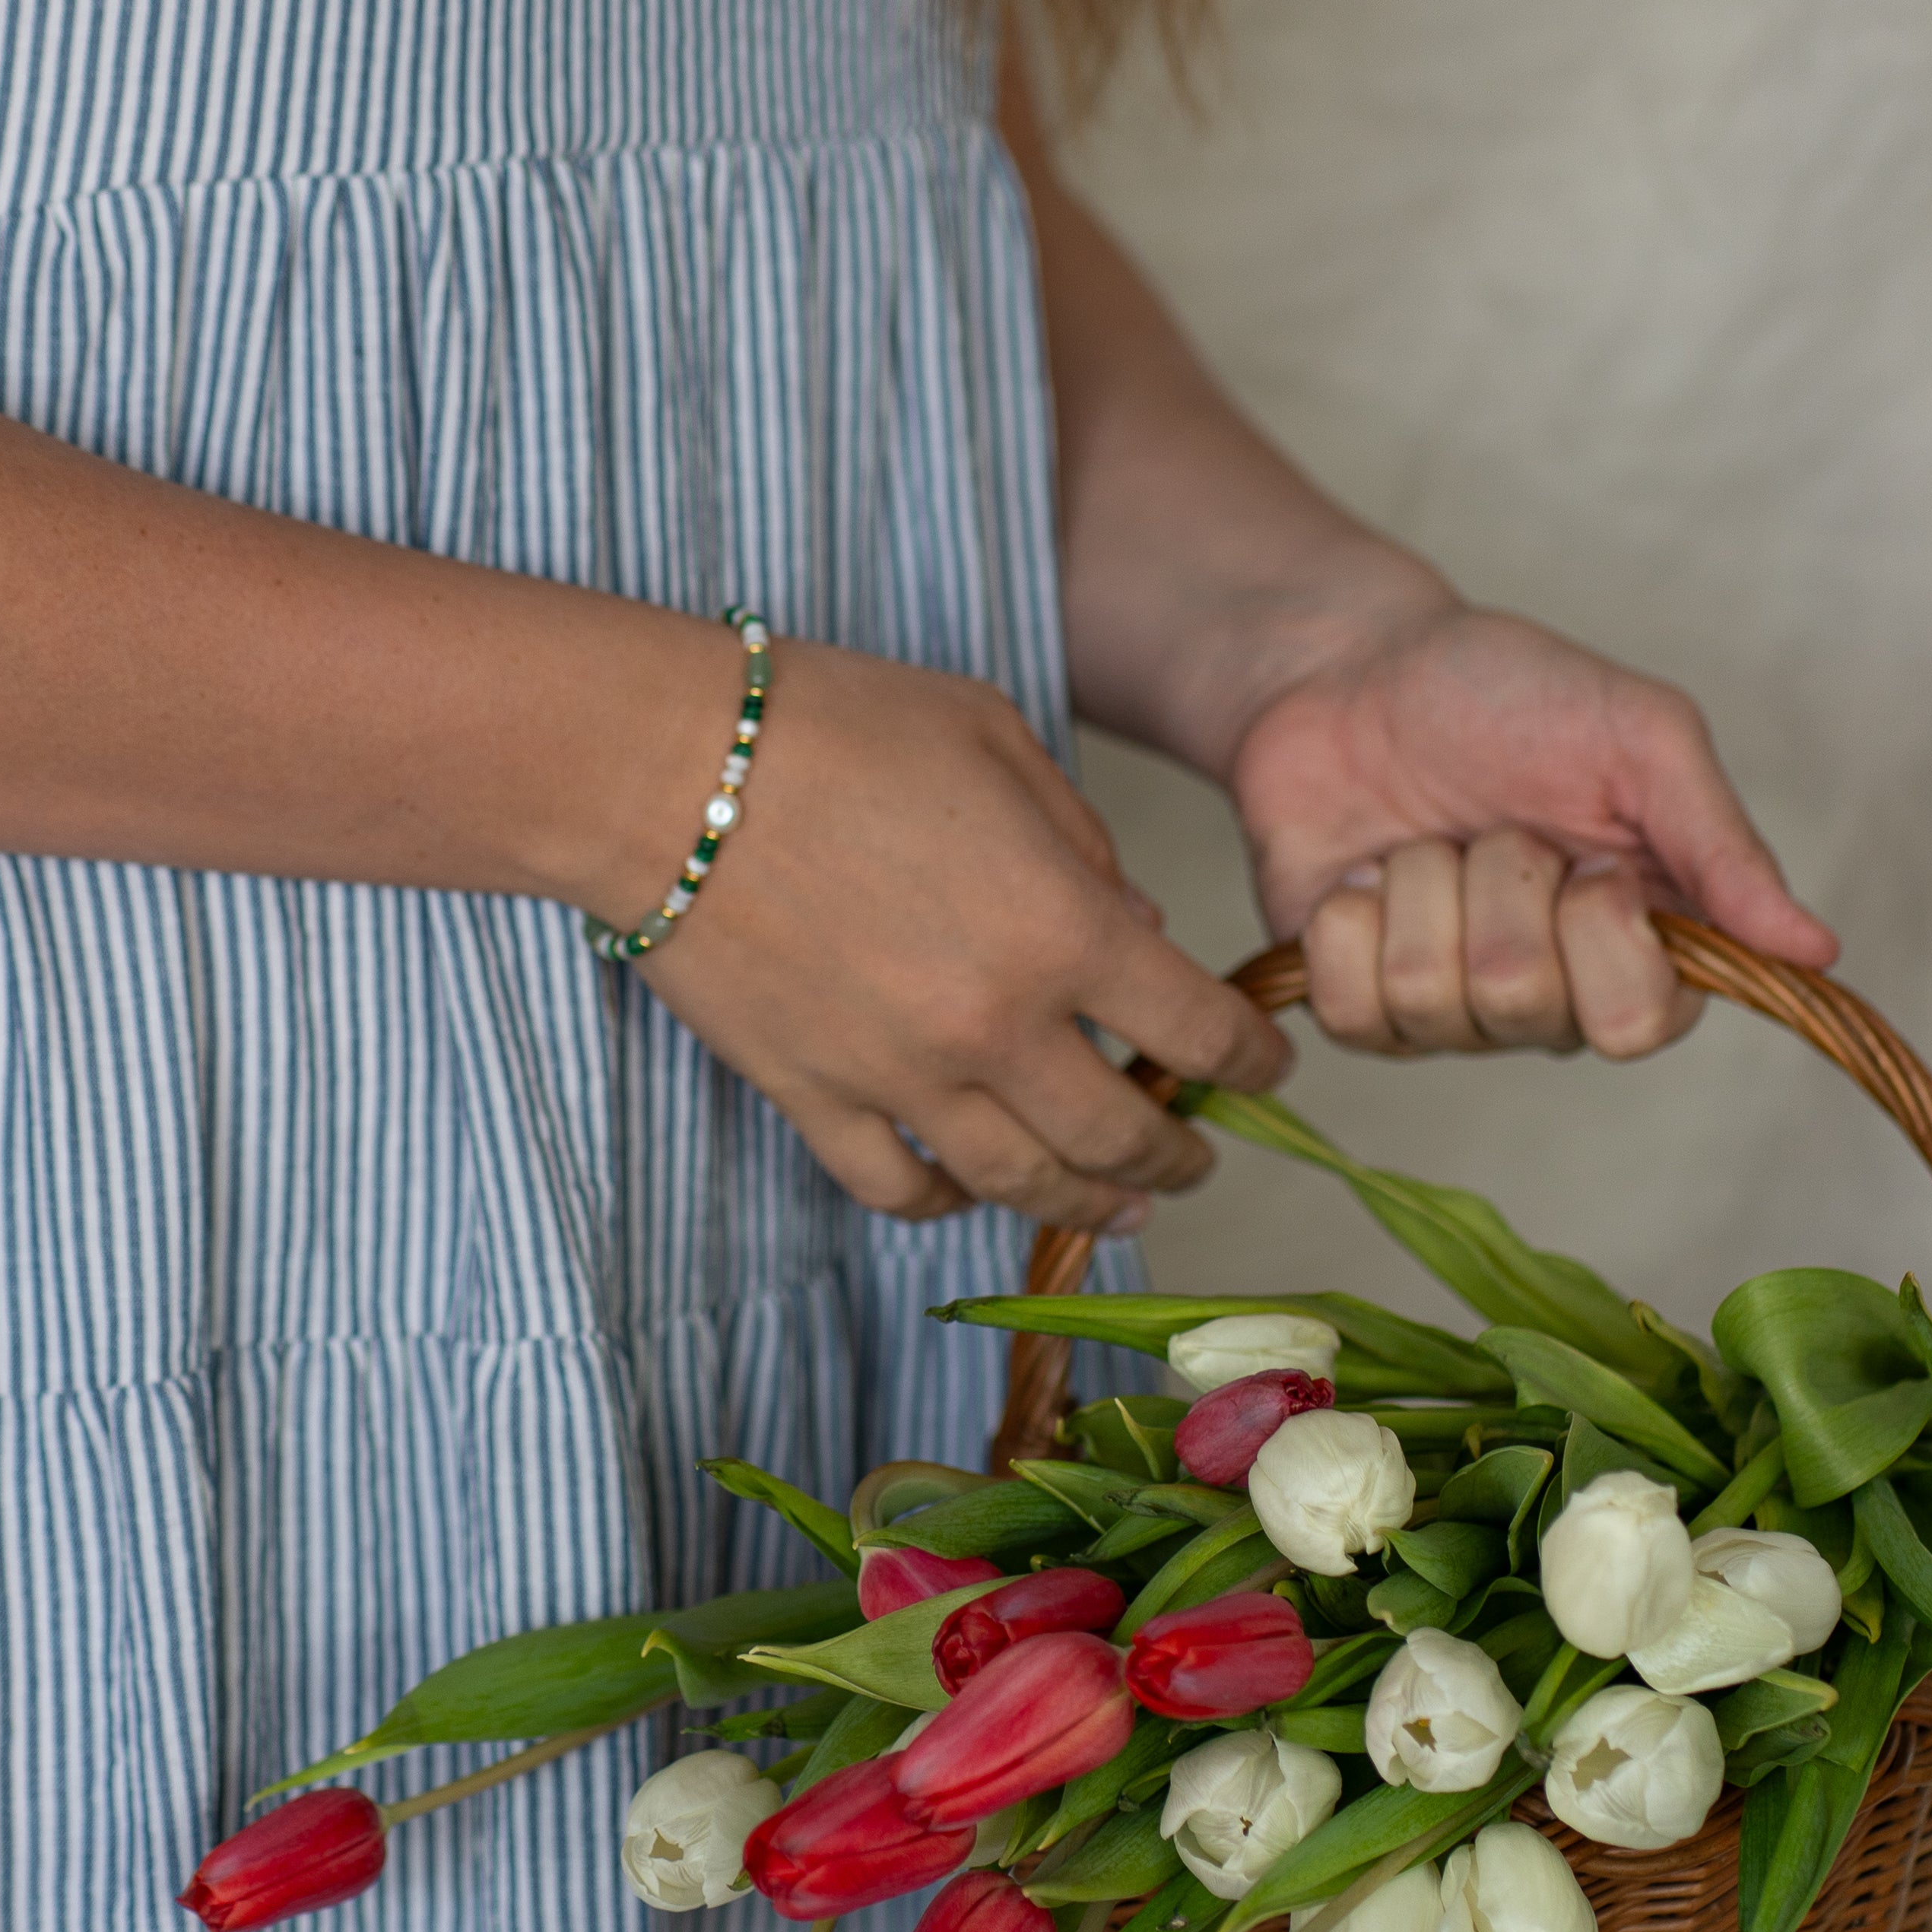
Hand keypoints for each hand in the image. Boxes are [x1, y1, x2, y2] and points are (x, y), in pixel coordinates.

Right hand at [639, 641, 1290, 1221]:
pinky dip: (942, 1200)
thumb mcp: (999, 742)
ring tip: (1117, 1206)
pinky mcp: (811, 1096)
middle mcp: (994, 1027)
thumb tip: (1135, 930)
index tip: (1264, 1064)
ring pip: (1016, 1184)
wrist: (666, 768)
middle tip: (1193, 1155)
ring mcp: (898, 1077)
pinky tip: (964, 1186)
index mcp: (1063, 930)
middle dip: (1174, 1156)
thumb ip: (1085, 846)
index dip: (1251, 1059)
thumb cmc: (838, 725)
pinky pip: (896, 1187)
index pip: (1198, 1032)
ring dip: (1083, 1204)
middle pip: (1117, 1138)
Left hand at [1228, 601, 1836, 1057]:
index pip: (1638, 1022)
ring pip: (1432, 1001)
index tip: (1586, 853)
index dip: (1602, 930)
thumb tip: (1816, 951)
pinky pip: (1349, 1007)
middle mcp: (1549, 993)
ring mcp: (1448, 1008)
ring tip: (1428, 838)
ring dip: (1425, 887)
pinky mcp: (1355, 1001)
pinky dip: (1349, 918)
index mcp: (1638, 943)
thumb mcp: (1640, 737)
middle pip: (1528, 1005)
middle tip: (1495, 828)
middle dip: (1501, 885)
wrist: (1352, 670)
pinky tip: (1362, 873)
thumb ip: (1723, 849)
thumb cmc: (1503, 693)